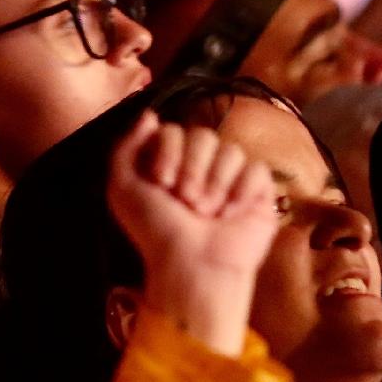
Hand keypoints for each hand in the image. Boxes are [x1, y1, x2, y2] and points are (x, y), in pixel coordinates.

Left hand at [108, 114, 280, 353]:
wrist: (192, 266)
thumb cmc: (156, 232)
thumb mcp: (122, 189)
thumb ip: (126, 147)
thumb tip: (150, 115)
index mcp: (172, 164)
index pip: (175, 130)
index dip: (169, 152)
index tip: (162, 183)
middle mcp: (202, 168)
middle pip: (204, 136)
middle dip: (192, 169)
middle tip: (186, 202)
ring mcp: (232, 180)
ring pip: (231, 151)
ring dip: (215, 184)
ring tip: (207, 213)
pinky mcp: (259, 194)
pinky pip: (257, 170)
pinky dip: (242, 191)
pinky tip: (230, 214)